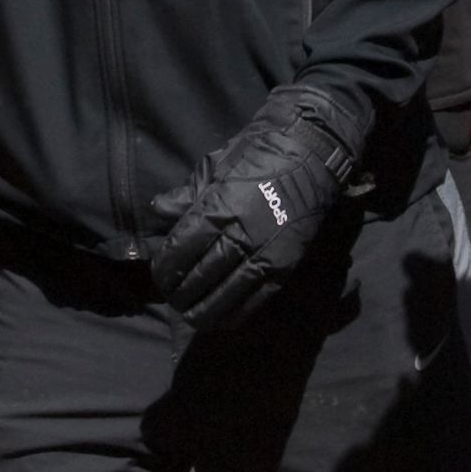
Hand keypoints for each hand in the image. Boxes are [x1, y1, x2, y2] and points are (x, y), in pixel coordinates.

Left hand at [150, 80, 372, 328]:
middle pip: (202, 274)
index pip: (183, 248)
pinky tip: (223, 319)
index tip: (160, 275)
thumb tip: (157, 212)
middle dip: (181, 291)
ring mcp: (266, 252)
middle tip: (172, 297)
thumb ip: (186, 195)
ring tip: (191, 314)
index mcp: (219, 208)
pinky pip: (258, 297)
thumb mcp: (216, 166)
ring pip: (228, 292)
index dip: (166, 267)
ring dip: (206, 308)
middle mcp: (241, 234)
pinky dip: (238, 312)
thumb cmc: (259, 152)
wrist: (312, 153)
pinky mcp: (287, 265)